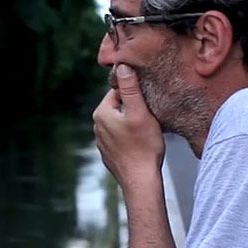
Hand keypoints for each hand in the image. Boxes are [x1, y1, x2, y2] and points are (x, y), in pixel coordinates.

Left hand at [92, 64, 164, 189]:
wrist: (140, 181)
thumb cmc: (143, 147)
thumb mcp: (140, 112)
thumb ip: (130, 88)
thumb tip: (122, 66)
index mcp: (101, 113)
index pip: (118, 91)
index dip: (135, 93)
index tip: (148, 100)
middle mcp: (97, 126)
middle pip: (119, 106)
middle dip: (134, 107)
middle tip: (151, 115)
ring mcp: (101, 141)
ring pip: (120, 122)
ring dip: (133, 122)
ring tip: (147, 130)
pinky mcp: (109, 153)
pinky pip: (121, 137)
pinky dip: (130, 136)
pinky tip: (142, 143)